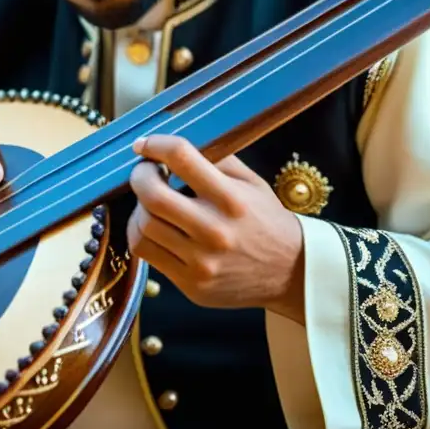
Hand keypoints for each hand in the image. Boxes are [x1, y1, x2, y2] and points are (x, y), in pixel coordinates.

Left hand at [127, 134, 305, 322]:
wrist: (290, 272)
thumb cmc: (267, 221)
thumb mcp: (252, 182)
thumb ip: (217, 159)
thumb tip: (174, 145)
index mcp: (231, 198)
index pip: (181, 158)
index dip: (155, 145)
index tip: (144, 144)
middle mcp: (215, 230)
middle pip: (152, 195)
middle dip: (139, 176)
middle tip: (144, 172)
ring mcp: (201, 261)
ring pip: (143, 226)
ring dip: (138, 207)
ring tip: (150, 202)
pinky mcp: (191, 284)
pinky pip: (146, 253)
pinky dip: (140, 233)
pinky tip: (153, 226)